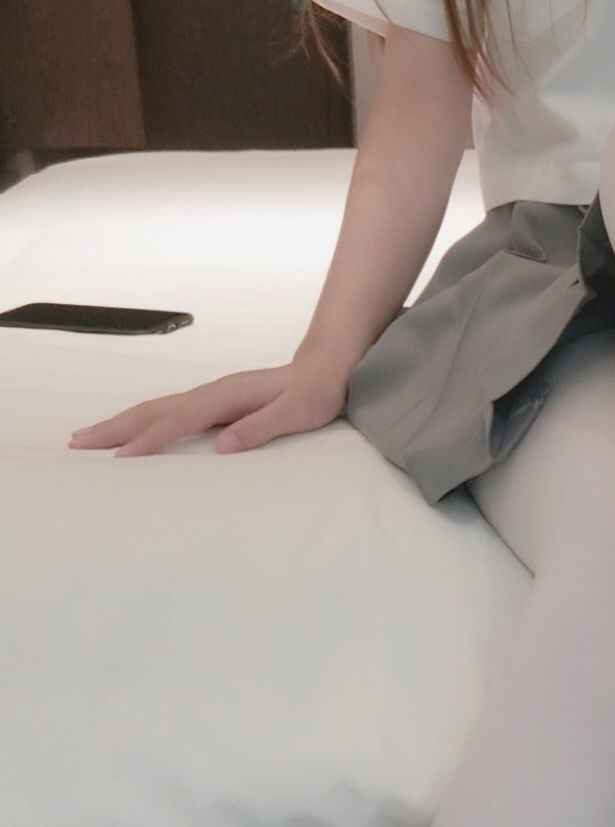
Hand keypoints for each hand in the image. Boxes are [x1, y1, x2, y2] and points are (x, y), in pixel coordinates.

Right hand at [67, 357, 351, 457]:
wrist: (326, 367)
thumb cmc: (315, 394)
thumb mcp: (297, 414)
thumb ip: (261, 428)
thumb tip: (223, 447)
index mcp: (227, 397)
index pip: (180, 421)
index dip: (150, 440)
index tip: (121, 458)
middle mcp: (212, 393)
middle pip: (154, 410)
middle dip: (115, 427)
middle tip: (77, 442)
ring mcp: (210, 395)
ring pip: (155, 408)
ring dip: (120, 422)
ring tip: (86, 436)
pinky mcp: (213, 401)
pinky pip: (167, 410)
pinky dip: (141, 420)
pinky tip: (129, 430)